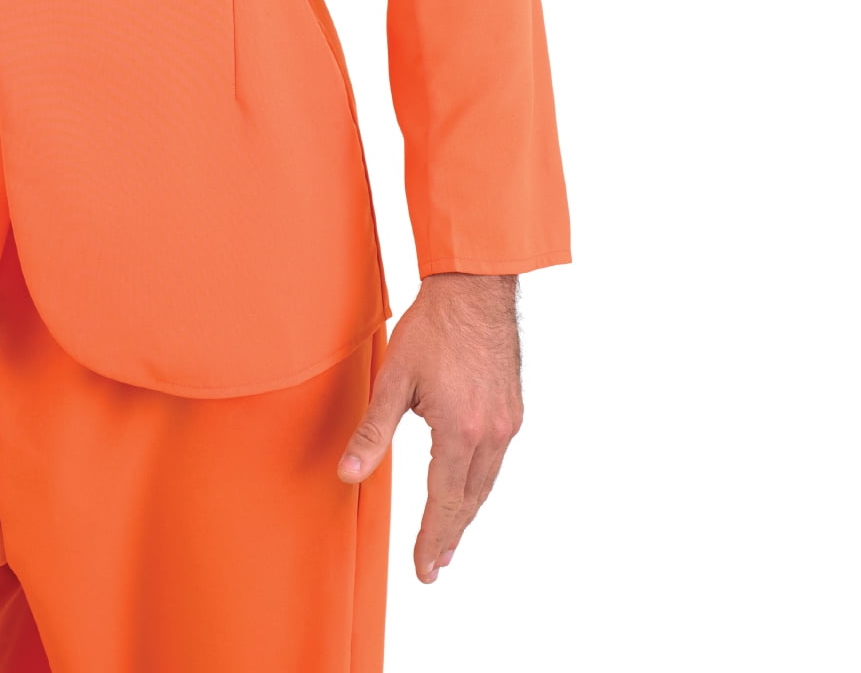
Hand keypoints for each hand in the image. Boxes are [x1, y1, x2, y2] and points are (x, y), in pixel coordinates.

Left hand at [336, 273, 521, 582]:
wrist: (476, 289)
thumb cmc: (433, 327)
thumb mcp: (394, 379)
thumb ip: (373, 432)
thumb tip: (348, 474)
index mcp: (460, 432)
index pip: (443, 502)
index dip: (431, 538)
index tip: (425, 570)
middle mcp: (490, 433)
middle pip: (469, 500)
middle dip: (450, 535)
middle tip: (436, 564)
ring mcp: (507, 422)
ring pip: (486, 483)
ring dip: (466, 511)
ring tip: (450, 535)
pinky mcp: (512, 409)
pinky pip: (496, 460)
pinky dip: (480, 482)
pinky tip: (468, 486)